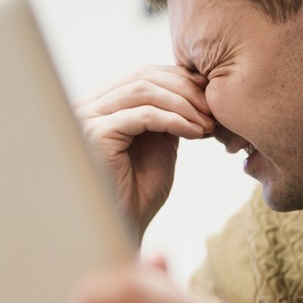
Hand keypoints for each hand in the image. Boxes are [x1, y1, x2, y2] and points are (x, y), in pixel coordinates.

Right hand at [75, 67, 214, 240]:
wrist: (124, 227)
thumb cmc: (138, 193)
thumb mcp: (158, 144)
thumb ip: (166, 115)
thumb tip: (193, 89)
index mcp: (102, 106)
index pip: (143, 75)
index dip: (180, 80)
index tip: (210, 97)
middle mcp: (90, 107)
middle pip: (143, 76)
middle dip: (185, 89)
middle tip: (213, 108)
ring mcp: (89, 119)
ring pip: (144, 90)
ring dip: (183, 104)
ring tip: (207, 123)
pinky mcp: (97, 134)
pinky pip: (143, 115)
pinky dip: (174, 120)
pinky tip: (195, 133)